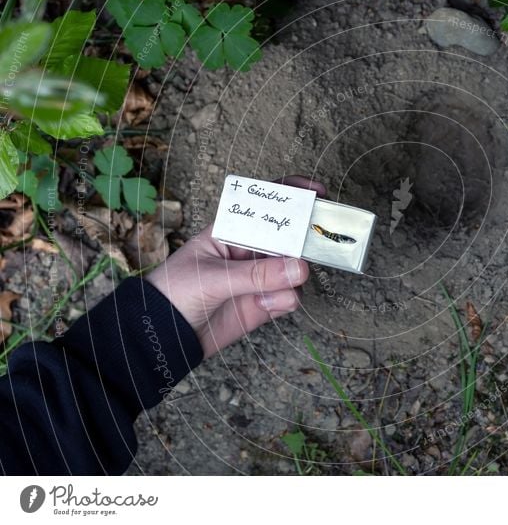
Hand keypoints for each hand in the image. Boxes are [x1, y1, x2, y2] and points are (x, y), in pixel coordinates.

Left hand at [145, 176, 325, 358]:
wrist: (163, 338)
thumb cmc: (175, 293)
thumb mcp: (213, 278)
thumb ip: (257, 274)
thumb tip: (300, 268)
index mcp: (232, 231)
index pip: (265, 204)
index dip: (292, 193)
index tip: (318, 193)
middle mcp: (250, 251)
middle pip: (289, 237)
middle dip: (305, 241)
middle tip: (320, 246)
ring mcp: (259, 278)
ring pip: (295, 271)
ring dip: (291, 280)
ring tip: (269, 294)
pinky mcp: (265, 304)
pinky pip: (290, 297)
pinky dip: (283, 302)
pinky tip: (263, 307)